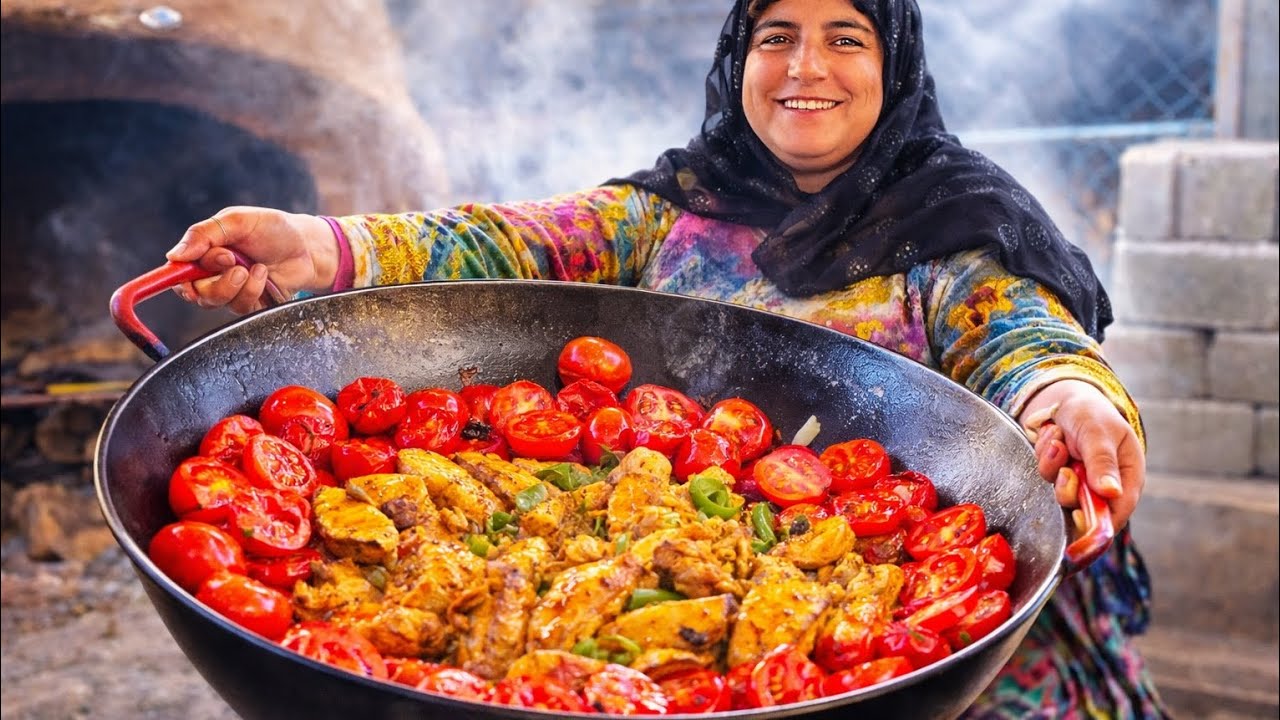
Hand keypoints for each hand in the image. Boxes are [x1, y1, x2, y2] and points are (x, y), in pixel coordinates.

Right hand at [165, 207, 338, 313]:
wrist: (308, 246)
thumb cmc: (272, 229)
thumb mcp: (238, 221)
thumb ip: (204, 234)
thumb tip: (173, 255)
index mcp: (204, 253)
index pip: (177, 273)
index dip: (178, 278)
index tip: (188, 277)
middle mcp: (214, 275)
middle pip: (195, 293)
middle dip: (215, 280)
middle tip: (234, 261)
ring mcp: (232, 291)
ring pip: (217, 302)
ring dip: (237, 285)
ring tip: (257, 266)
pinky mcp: (251, 304)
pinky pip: (241, 308)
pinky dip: (253, 290)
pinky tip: (265, 275)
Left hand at [1018, 379, 1143, 529]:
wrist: (1065, 399)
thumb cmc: (1092, 413)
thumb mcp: (1100, 433)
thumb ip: (1103, 461)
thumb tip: (1111, 492)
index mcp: (1127, 476)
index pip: (1119, 510)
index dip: (1099, 519)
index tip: (1078, 513)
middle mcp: (1104, 484)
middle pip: (1085, 508)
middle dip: (1068, 490)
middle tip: (1066, 471)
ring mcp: (1080, 481)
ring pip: (1061, 492)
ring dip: (1053, 465)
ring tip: (1057, 440)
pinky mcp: (1059, 476)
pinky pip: (1046, 475)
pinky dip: (1044, 456)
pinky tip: (1051, 437)